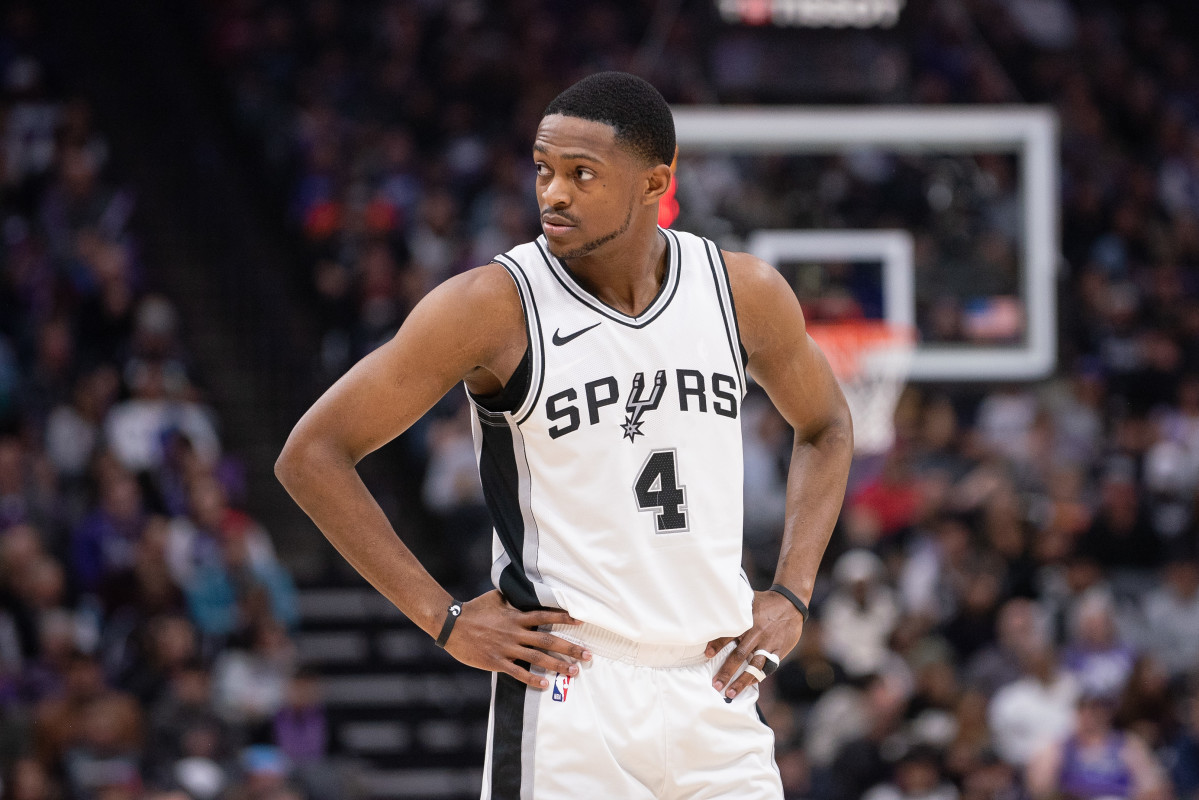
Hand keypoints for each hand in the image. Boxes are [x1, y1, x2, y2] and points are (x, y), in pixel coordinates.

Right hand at [444, 590, 592, 688]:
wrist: (451, 625)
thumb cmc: (474, 609)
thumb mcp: (495, 597)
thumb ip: (512, 598)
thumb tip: (524, 588)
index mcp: (516, 616)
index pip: (545, 616)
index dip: (564, 618)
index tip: (582, 621)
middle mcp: (515, 632)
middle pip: (548, 640)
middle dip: (570, 648)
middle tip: (588, 655)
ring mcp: (507, 648)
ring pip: (538, 658)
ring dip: (558, 665)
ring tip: (574, 671)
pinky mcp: (496, 662)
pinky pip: (518, 672)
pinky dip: (532, 679)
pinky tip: (544, 684)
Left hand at [707, 590, 803, 699]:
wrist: (790, 603)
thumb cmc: (765, 603)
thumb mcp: (748, 602)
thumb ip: (734, 612)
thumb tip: (713, 614)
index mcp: (748, 622)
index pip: (729, 634)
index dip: (718, 644)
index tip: (707, 654)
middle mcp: (757, 634)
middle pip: (740, 655)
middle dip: (727, 672)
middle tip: (716, 684)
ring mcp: (769, 644)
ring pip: (754, 666)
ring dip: (742, 681)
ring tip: (731, 692)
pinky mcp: (779, 650)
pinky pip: (768, 667)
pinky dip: (758, 676)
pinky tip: (749, 684)